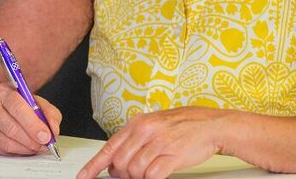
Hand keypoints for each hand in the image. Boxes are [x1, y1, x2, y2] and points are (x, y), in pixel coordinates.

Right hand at [0, 82, 61, 155]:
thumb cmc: (18, 102)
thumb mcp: (35, 99)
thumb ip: (48, 112)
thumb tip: (53, 130)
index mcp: (3, 92)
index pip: (17, 107)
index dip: (33, 124)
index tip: (46, 136)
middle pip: (10, 127)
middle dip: (31, 139)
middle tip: (45, 144)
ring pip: (6, 142)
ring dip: (26, 148)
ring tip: (38, 147)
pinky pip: (3, 151)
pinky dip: (18, 152)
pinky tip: (26, 147)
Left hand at [76, 106, 228, 178]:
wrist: (211, 125)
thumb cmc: (184, 126)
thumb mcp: (154, 125)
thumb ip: (135, 139)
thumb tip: (117, 160)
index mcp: (137, 123)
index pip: (109, 147)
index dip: (93, 165)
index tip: (84, 176)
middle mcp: (145, 131)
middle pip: (119, 162)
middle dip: (121, 175)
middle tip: (128, 177)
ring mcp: (158, 143)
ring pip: (134, 170)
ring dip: (137, 178)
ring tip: (146, 175)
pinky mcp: (172, 156)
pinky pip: (152, 175)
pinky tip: (155, 176)